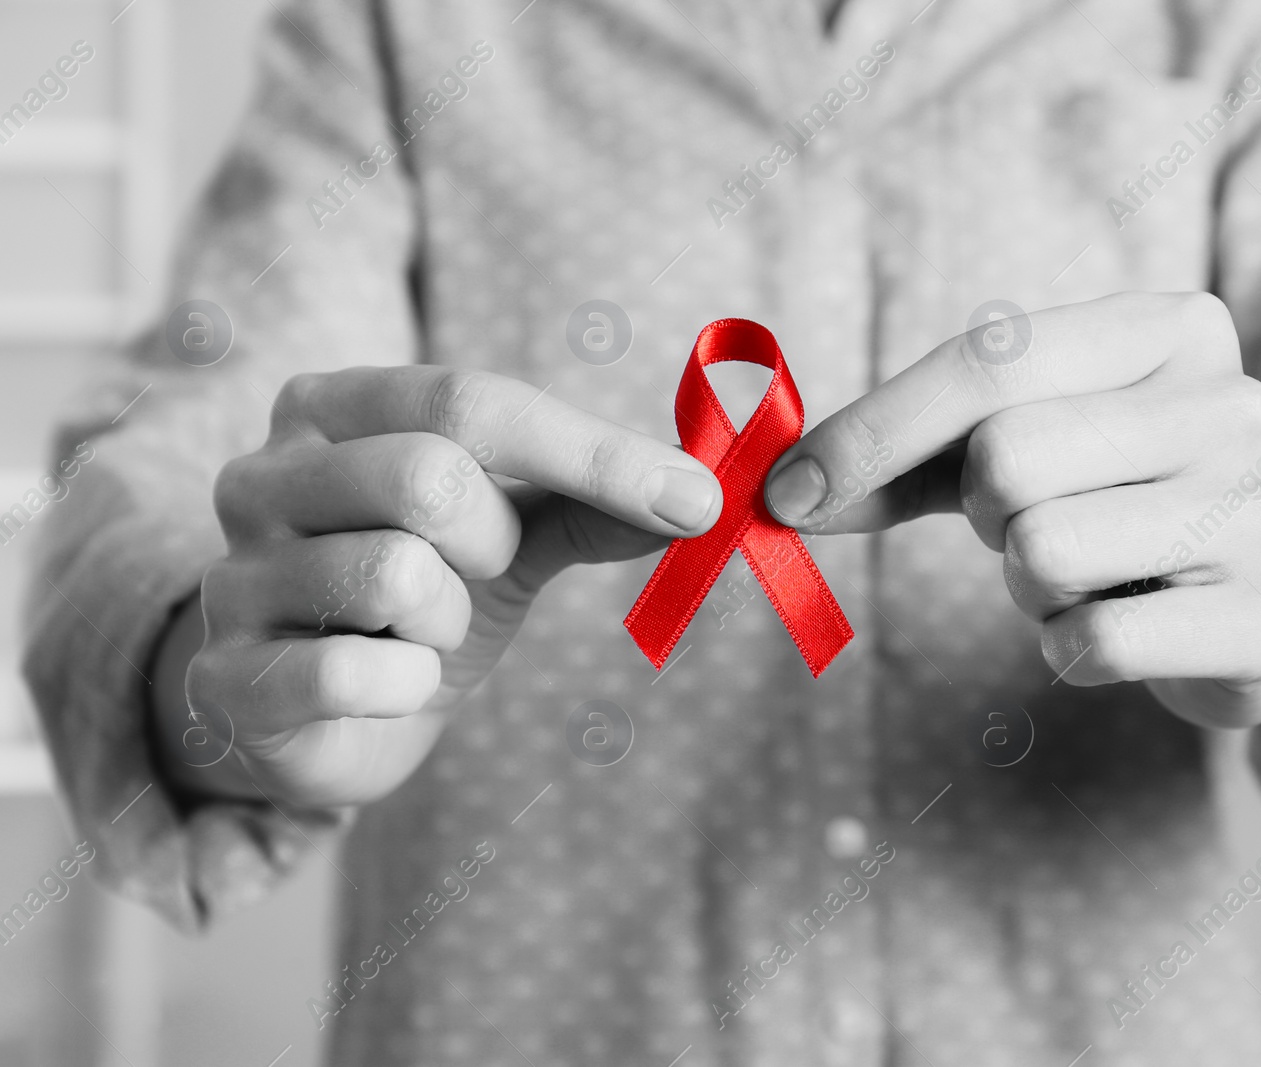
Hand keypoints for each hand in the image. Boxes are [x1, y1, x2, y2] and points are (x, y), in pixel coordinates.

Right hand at [153, 366, 721, 806]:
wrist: (319, 714)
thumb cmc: (423, 594)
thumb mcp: (512, 531)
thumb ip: (594, 500)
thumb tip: (701, 494)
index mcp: (334, 407)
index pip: (472, 403)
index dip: (594, 454)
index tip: (697, 501)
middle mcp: (263, 474)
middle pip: (427, 475)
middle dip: (491, 544)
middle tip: (477, 573)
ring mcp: (232, 575)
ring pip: (395, 577)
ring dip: (447, 623)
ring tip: (420, 631)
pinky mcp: (225, 678)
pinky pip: (351, 675)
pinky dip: (404, 689)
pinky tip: (386, 686)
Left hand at [763, 292, 1260, 728]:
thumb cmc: (1111, 500)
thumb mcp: (1012, 446)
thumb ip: (901, 455)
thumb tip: (780, 492)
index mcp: (1169, 328)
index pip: (988, 360)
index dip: (873, 431)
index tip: (787, 493)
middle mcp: (1231, 405)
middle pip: (1008, 458)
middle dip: (986, 512)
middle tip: (1032, 524)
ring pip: (1044, 552)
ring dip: (1029, 586)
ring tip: (1088, 574)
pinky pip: (1093, 642)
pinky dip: (1070, 647)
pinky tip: (1116, 628)